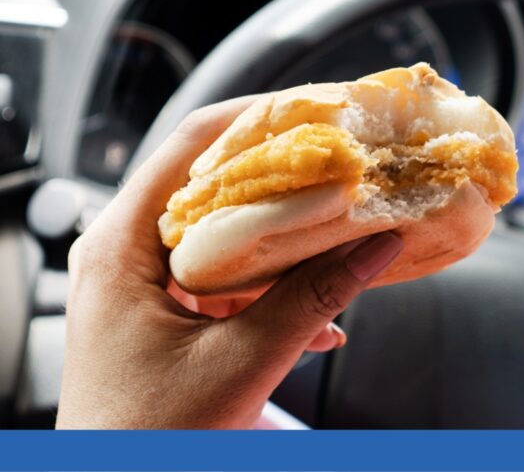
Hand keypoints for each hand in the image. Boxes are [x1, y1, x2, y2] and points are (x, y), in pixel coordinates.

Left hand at [57, 96, 402, 428]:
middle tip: (345, 165)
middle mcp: (124, 252)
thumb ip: (312, 299)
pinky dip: (274, 287)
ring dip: (288, 238)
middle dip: (287, 177)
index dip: (261, 117)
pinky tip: (319, 317)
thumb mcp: (241, 362)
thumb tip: (377, 246)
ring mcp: (142, 283)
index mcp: (120, 246)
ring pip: (225, 232)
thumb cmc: (148, 439)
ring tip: (344, 233)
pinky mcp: (164, 314)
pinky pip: (227, 278)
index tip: (322, 110)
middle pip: (212, 183)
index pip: (192, 145)